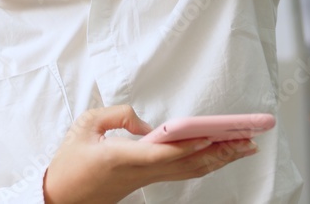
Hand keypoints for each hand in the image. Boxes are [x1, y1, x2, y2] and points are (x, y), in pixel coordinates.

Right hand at [44, 106, 259, 203]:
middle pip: (188, 164)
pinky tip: (217, 156)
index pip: (163, 153)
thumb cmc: (71, 161)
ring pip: (189, 171)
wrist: (62, 196)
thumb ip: (117, 115)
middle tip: (248, 138)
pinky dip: (204, 163)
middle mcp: (140, 172)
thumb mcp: (85, 125)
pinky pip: (181, 173)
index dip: (189, 145)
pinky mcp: (146, 181)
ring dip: (219, 159)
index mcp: (122, 157)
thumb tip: (148, 124)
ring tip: (243, 146)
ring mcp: (145, 180)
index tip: (212, 136)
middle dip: (221, 151)